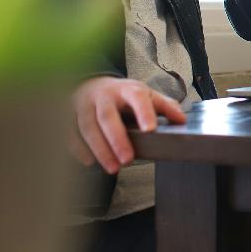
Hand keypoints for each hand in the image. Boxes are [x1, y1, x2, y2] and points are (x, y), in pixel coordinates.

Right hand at [71, 77, 186, 174]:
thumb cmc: (123, 95)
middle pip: (107, 115)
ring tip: (113, 168)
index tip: (151, 129)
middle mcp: (104, 95)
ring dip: (100, 148)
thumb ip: (164, 106)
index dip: (144, 112)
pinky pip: (69, 130)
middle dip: (117, 139)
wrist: (91, 84)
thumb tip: (181, 120)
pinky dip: (77, 146)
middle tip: (128, 159)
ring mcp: (84, 104)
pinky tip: (88, 160)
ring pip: (88, 125)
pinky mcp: (69, 114)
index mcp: (127, 89)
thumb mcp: (146, 95)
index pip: (137, 97)